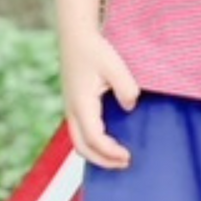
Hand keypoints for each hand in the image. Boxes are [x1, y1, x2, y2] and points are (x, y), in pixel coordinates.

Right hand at [61, 28, 139, 169]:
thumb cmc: (95, 50)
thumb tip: (130, 107)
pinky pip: (80, 132)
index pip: (94, 138)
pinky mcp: (73, 104)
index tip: (128, 156)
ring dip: (96, 153)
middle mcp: (72, 110)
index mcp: (81, 104)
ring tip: (117, 156)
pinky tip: (108, 140)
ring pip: (78, 142)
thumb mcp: (115, 66)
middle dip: (102, 160)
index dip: (110, 152)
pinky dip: (92, 143)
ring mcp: (70, 108)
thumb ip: (126, 88)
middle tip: (125, 163)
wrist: (76, 36)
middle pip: (82, 147)